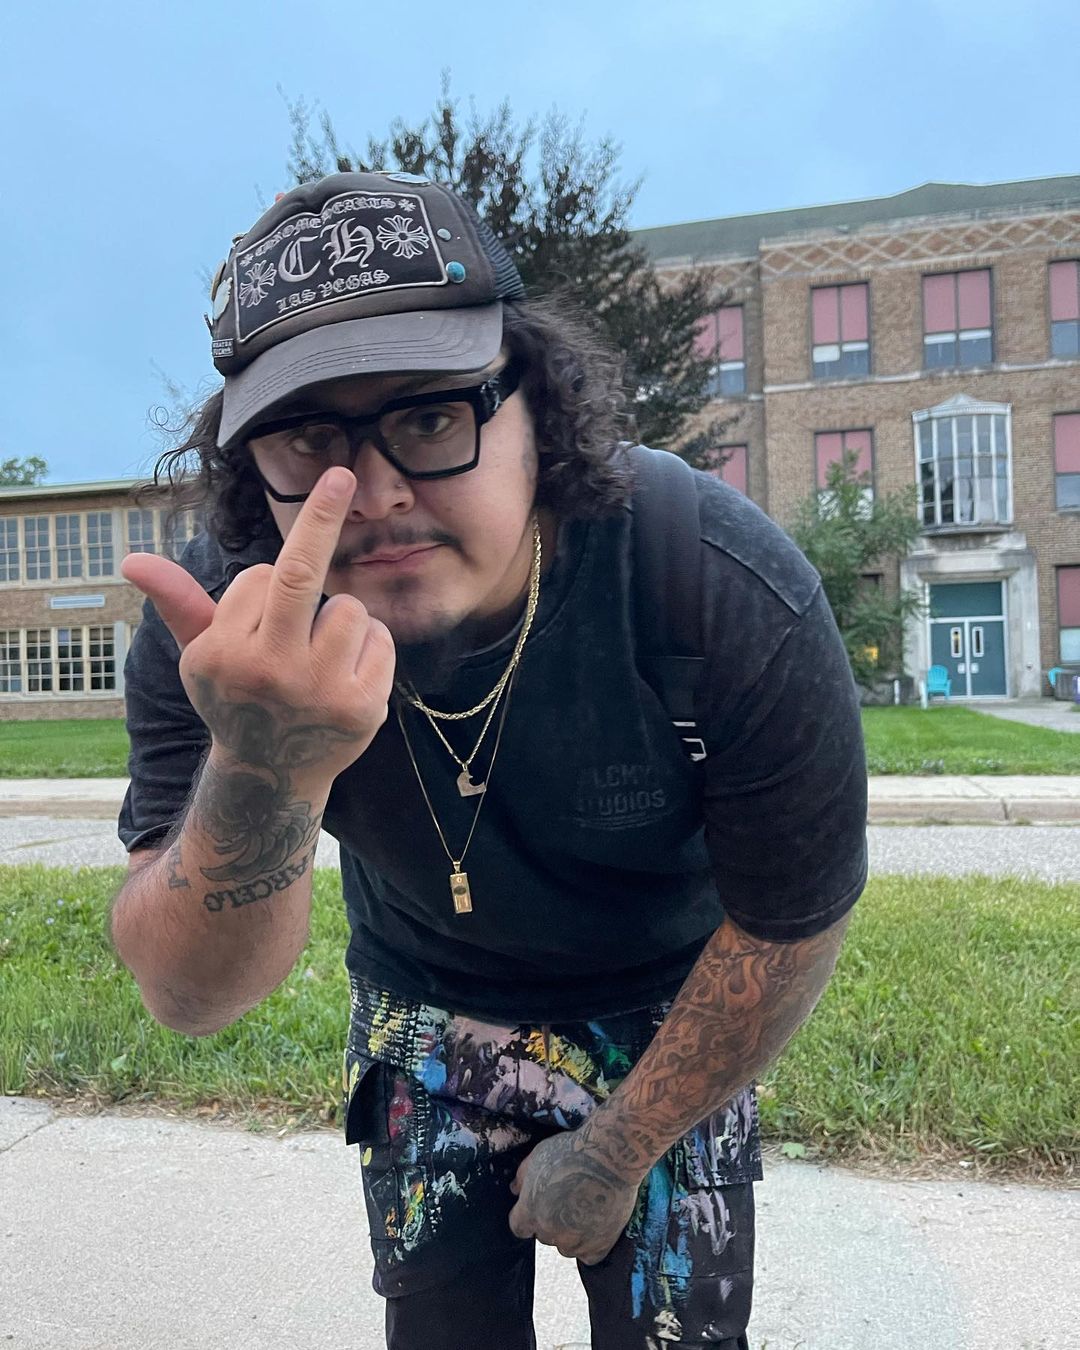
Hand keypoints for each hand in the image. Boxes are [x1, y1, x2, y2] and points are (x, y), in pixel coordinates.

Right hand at [122, 468, 394, 785]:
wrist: (275, 775)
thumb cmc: (239, 698)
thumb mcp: (203, 654)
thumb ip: (178, 602)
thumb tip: (132, 560)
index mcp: (222, 654)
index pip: (262, 578)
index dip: (270, 588)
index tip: (267, 615)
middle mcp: (268, 672)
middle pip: (302, 574)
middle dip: (320, 516)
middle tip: (341, 473)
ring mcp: (317, 691)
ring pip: (348, 607)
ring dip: (341, 620)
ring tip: (321, 658)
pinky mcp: (361, 707)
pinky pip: (380, 637)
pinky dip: (370, 646)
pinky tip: (346, 676)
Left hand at [508, 1131, 639, 1264]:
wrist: (609, 1158)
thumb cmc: (574, 1152)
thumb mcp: (539, 1154)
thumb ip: (522, 1177)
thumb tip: (515, 1189)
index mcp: (530, 1211)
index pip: (519, 1226)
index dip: (527, 1216)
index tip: (537, 1207)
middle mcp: (549, 1231)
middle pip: (544, 1235)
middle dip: (551, 1220)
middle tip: (567, 1200)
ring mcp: (574, 1242)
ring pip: (566, 1246)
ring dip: (571, 1234)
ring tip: (584, 1209)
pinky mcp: (598, 1246)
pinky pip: (589, 1254)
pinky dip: (592, 1243)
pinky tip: (597, 1223)